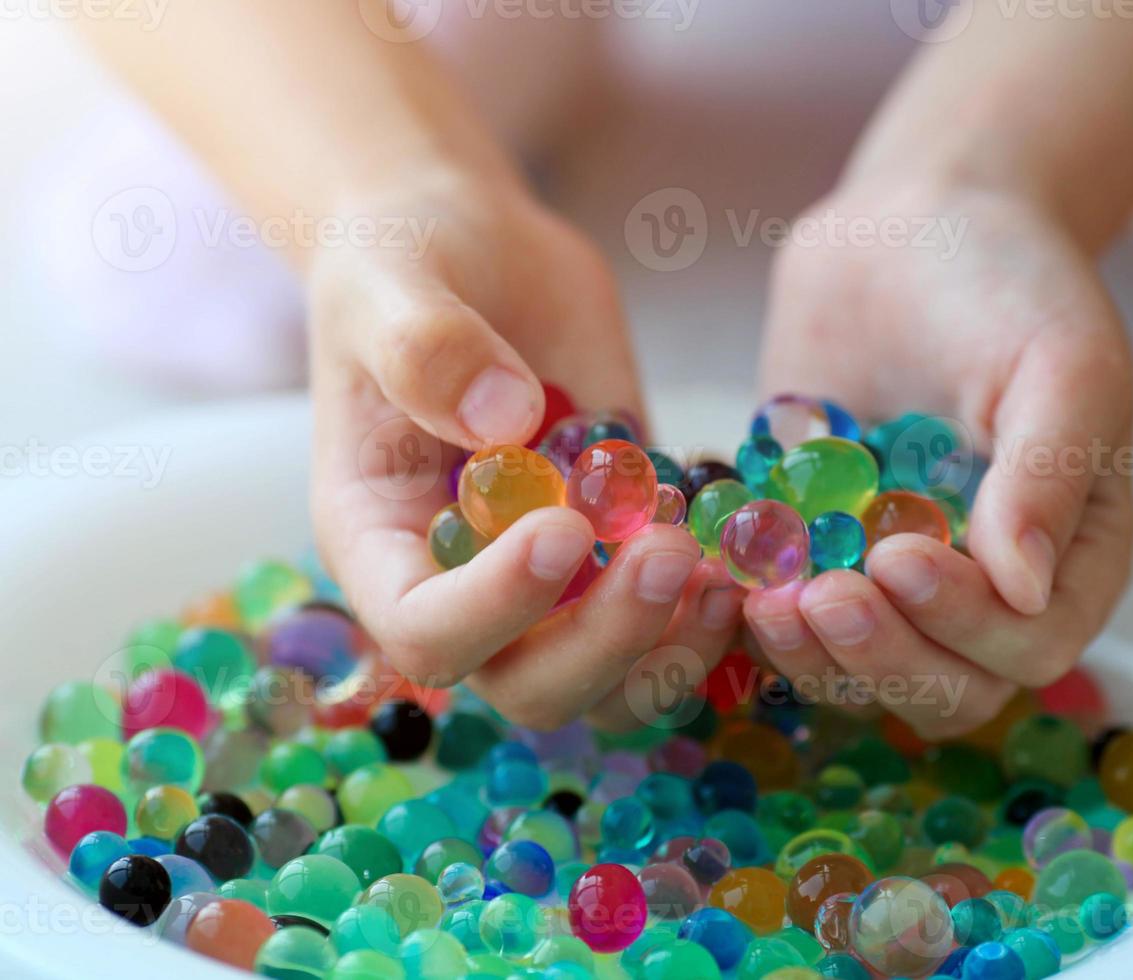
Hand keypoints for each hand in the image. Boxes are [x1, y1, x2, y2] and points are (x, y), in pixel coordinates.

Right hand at [308, 170, 743, 730]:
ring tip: (721, 572)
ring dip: (672, 649)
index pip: (426, 631)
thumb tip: (503, 423)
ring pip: (613, 684)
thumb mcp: (393, 281)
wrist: (477, 248)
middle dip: (607, 640)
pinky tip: (748, 554)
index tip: (562, 526)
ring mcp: (553, 580)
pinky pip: (671, 627)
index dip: (496, 607)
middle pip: (531, 686)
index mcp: (382, 543)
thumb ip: (429, 349)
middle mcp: (466, 584)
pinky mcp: (623, 549)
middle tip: (668, 550)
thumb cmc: (407, 260)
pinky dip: (713, 615)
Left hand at [750, 185, 1132, 738]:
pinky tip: (714, 577)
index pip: (1030, 643)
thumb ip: (1048, 475)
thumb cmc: (1011, 282)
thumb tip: (1022, 592)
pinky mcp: (816, 552)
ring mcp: (892, 579)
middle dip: (881, 657)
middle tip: (819, 599)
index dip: (966, 625)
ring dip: (810, 654)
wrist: (914, 223)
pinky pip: (786, 617)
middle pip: (944, 686)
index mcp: (1068, 557)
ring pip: (859, 672)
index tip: (900, 558)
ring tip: (761, 600)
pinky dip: (750, 615)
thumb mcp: (1061, 361)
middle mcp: (983, 588)